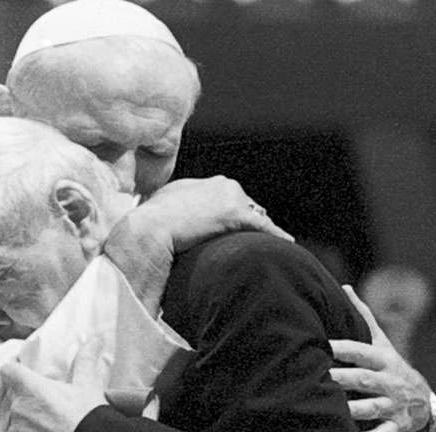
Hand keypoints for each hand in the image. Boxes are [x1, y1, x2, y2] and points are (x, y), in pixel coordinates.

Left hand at [0, 338, 108, 431]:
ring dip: (30, 422)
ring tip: (53, 428)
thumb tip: (95, 340)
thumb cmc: (87, 418)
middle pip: (16, 398)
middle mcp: (18, 409)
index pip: (8, 371)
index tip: (24, 374)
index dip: (15, 371)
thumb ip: (85, 359)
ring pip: (17, 421)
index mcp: (30, 388)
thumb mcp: (88, 385)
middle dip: (30, 401)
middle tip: (51, 406)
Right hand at [137, 176, 293, 252]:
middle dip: (248, 221)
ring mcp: (230, 197)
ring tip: (265, 243)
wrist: (150, 228)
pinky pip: (264, 225)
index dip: (232, 215)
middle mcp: (220, 185)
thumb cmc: (151, 222)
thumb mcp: (163, 206)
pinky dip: (275, 234)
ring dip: (260, 229)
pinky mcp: (236, 213)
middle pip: (246, 204)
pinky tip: (285, 242)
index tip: (234, 228)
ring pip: (256, 214)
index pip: (228, 198)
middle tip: (249, 240)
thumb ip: (175, 207)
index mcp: (204, 183)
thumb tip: (168, 218)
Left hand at [329, 285, 431, 431]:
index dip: (342, 348)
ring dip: (351, 409)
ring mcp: (394, 406)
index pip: (360, 352)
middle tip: (319, 376)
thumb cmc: (392, 367)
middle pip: (362, 380)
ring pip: (371, 408)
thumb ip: (363, 317)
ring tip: (330, 407)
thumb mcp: (383, 342)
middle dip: (342, 378)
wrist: (425, 401)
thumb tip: (345, 287)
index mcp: (383, 360)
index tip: (322, 346)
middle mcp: (389, 382)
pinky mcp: (398, 427)